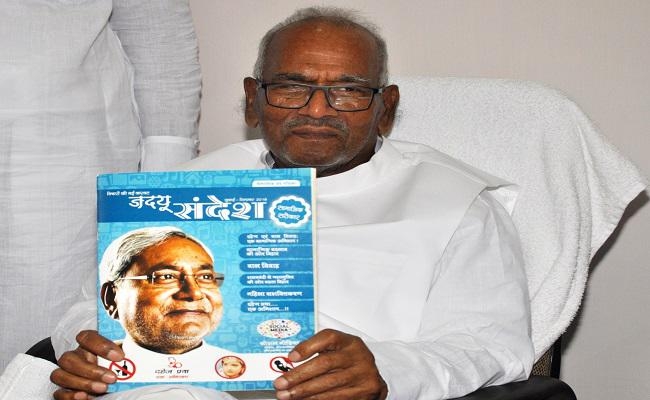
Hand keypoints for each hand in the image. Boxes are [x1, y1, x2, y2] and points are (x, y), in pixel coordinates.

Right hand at [50, 330, 124, 399]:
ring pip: (60, 375)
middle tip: (112, 378)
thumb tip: (135, 352)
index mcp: (87, 344)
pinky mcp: (62, 389)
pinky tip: (85, 397)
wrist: (106, 380)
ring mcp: (65, 373)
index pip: (87, 337)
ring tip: (102, 389)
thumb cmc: (114, 364)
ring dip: (83, 383)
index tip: (120, 356)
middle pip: (70, 358)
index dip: (102, 346)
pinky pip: (58, 392)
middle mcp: (73, 356)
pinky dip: (70, 395)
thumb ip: (122, 352)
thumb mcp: (119, 355)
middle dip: (92, 370)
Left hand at [273, 329, 387, 399]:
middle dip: (299, 376)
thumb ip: (317, 350)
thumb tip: (289, 361)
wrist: (371, 379)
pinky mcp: (364, 393)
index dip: (307, 346)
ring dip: (304, 393)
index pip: (328, 337)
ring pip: (328, 385)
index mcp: (350, 342)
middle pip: (325, 364)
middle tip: (281, 383)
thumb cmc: (349, 362)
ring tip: (287, 395)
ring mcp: (362, 376)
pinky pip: (335, 398)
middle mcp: (358, 356)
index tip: (290, 357)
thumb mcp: (338, 350)